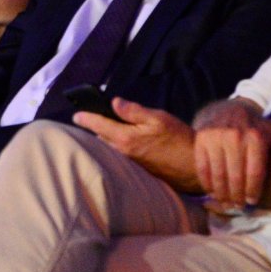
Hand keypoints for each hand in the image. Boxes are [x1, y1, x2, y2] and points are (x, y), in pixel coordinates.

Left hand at [74, 98, 199, 191]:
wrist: (193, 165)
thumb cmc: (178, 138)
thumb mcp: (157, 118)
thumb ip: (133, 111)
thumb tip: (114, 102)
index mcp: (125, 138)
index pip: (98, 126)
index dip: (85, 118)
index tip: (76, 115)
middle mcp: (122, 152)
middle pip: (101, 137)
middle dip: (97, 128)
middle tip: (98, 117)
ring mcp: (128, 163)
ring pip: (109, 147)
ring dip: (107, 138)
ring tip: (112, 127)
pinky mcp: (135, 169)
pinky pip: (119, 156)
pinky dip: (117, 147)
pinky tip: (126, 141)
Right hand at [190, 98, 270, 209]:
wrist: (225, 109)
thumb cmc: (252, 126)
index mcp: (255, 137)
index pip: (255, 171)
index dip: (253, 190)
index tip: (252, 201)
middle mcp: (234, 136)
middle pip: (236, 176)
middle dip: (237, 195)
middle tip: (238, 207)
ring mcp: (215, 138)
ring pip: (218, 174)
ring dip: (222, 193)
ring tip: (226, 203)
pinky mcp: (201, 140)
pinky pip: (202, 167)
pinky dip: (206, 183)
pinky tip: (212, 193)